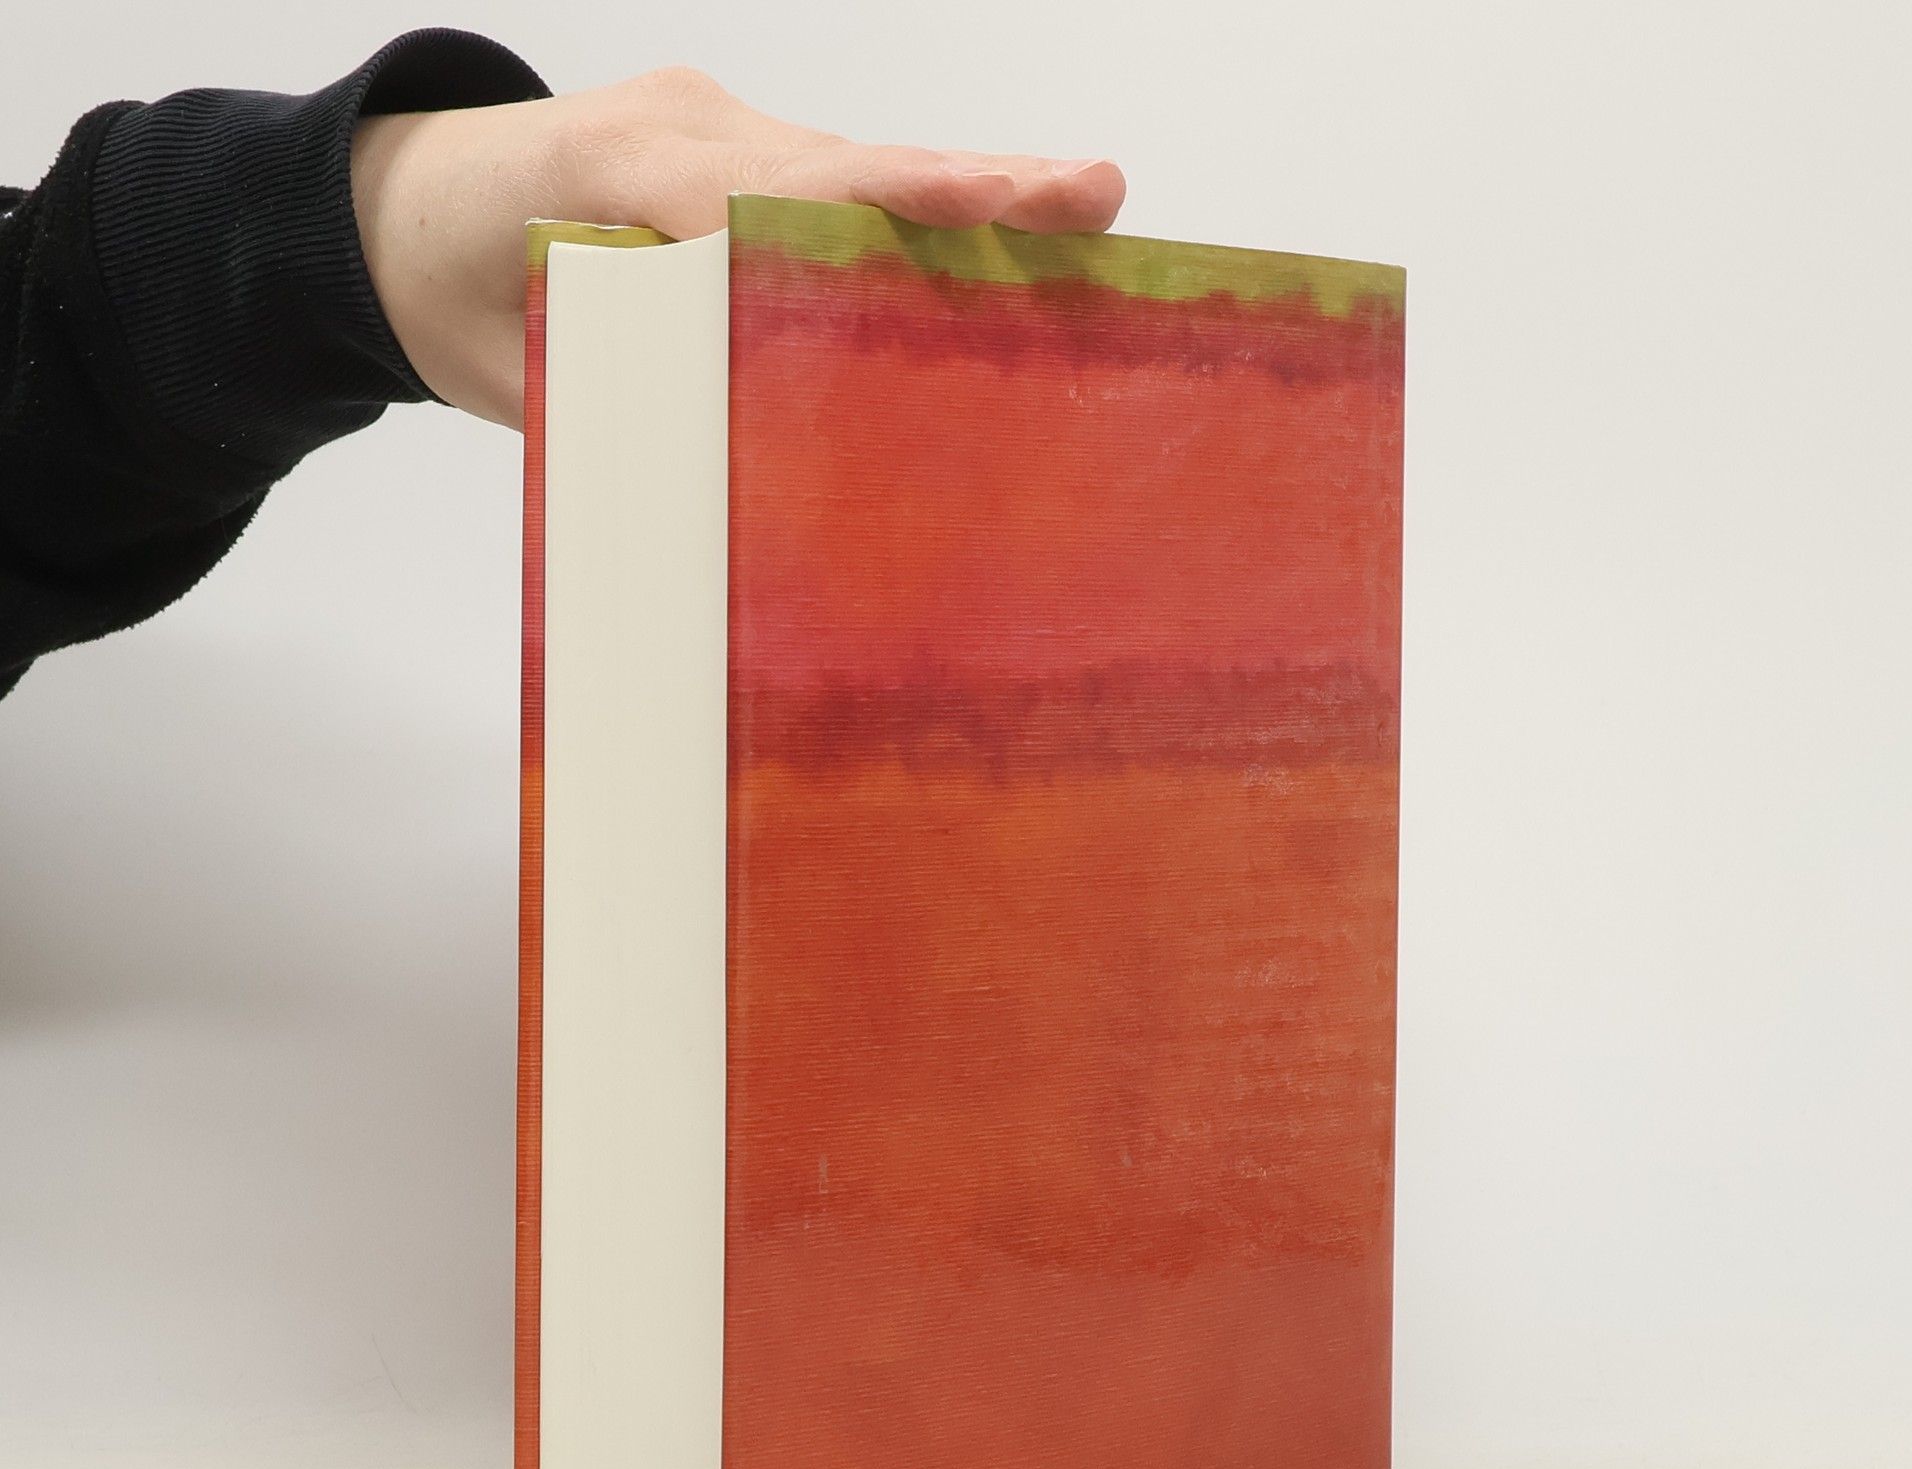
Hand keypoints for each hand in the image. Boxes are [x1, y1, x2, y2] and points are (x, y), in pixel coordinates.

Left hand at [351, 67, 1126, 427]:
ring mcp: (709, 133)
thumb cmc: (442, 285)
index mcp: (618, 165)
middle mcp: (682, 131)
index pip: (767, 194)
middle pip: (846, 162)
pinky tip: (1007, 228)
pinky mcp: (727, 159)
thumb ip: (604, 385)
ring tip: (1083, 204)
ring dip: (970, 192)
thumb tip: (726, 454)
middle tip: (1083, 192)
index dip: (872, 209)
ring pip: (855, 166)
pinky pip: (830, 182)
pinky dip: (918, 210)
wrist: (389, 217)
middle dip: (968, 184)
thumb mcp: (504, 350)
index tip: (967, 216)